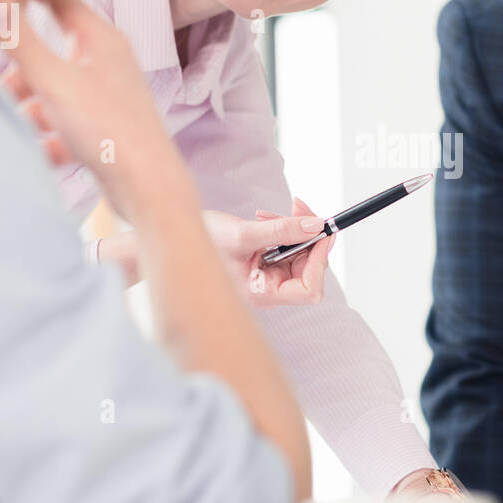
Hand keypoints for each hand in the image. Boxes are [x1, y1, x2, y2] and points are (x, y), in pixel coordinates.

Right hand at [0, 0, 191, 222]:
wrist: (147, 187)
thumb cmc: (108, 130)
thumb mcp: (54, 82)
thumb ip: (21, 42)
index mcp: (100, 40)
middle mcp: (108, 62)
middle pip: (51, 49)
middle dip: (22, 67)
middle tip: (2, 84)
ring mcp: (108, 96)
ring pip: (55, 89)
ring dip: (32, 104)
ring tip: (20, 122)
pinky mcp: (106, 128)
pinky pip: (66, 123)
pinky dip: (50, 134)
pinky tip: (44, 151)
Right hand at [206, 197, 332, 306]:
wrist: (180, 236)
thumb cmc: (201, 243)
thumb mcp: (243, 234)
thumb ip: (282, 231)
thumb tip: (315, 227)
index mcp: (262, 293)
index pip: (308, 290)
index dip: (319, 261)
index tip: (322, 232)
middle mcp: (268, 289)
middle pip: (310, 269)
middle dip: (309, 237)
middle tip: (300, 208)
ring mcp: (269, 276)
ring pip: (301, 255)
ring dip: (294, 229)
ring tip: (268, 215)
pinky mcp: (266, 263)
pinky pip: (288, 247)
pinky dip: (283, 229)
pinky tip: (265, 219)